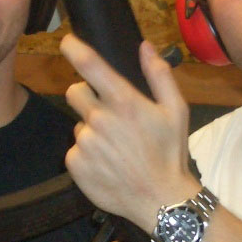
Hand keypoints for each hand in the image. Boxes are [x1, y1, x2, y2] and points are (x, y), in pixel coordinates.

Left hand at [61, 34, 197, 230]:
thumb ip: (159, 75)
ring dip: (92, 130)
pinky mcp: (75, 165)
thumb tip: (144, 47)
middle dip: (87, 96)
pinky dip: (87, 154)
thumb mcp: (176, 110)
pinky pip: (75, 150)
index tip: (66, 40)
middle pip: (75, 92)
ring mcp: (85, 144)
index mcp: (123, 102)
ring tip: (116, 148)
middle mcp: (99, 120)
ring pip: (79, 125)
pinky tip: (108, 164)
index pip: (89, 65)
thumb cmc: (170, 153)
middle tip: (109, 113)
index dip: (73, 48)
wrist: (160, 200)